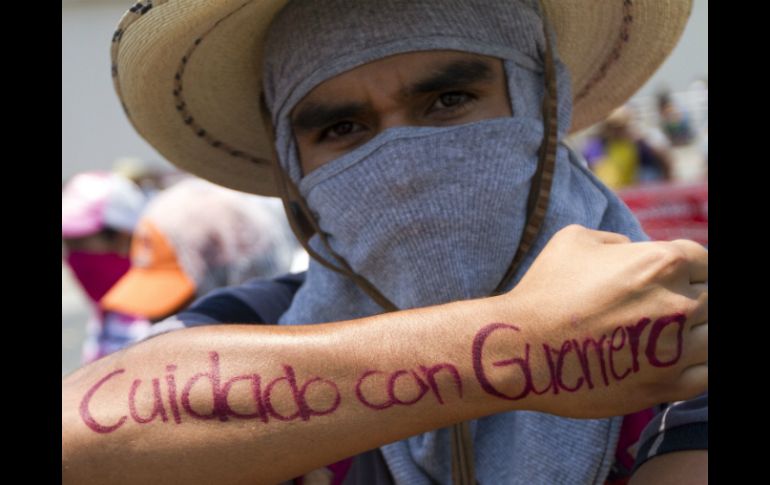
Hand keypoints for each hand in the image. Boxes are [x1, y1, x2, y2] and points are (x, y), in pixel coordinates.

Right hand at [492, 225, 706, 417]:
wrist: (523, 347)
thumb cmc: (544, 290)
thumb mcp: (575, 240)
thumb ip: (617, 240)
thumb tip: (632, 250)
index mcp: (662, 262)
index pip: (703, 261)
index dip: (688, 269)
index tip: (672, 280)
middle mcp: (678, 303)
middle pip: (710, 299)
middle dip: (690, 299)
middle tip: (659, 309)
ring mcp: (676, 348)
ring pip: (712, 337)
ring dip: (694, 334)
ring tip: (665, 336)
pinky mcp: (666, 386)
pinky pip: (707, 375)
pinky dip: (697, 365)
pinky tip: (675, 360)